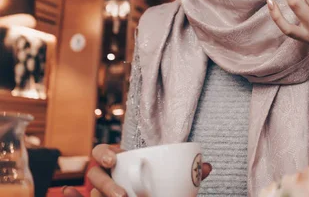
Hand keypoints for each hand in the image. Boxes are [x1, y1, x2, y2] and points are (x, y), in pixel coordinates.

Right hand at [62, 144, 211, 196]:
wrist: (146, 193)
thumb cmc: (153, 186)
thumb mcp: (167, 180)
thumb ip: (184, 174)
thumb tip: (208, 167)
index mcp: (118, 162)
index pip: (102, 151)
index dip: (104, 153)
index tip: (115, 158)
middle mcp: (103, 175)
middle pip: (95, 174)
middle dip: (106, 184)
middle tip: (124, 195)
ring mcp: (96, 191)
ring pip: (90, 191)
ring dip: (96, 195)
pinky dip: (71, 196)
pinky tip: (66, 193)